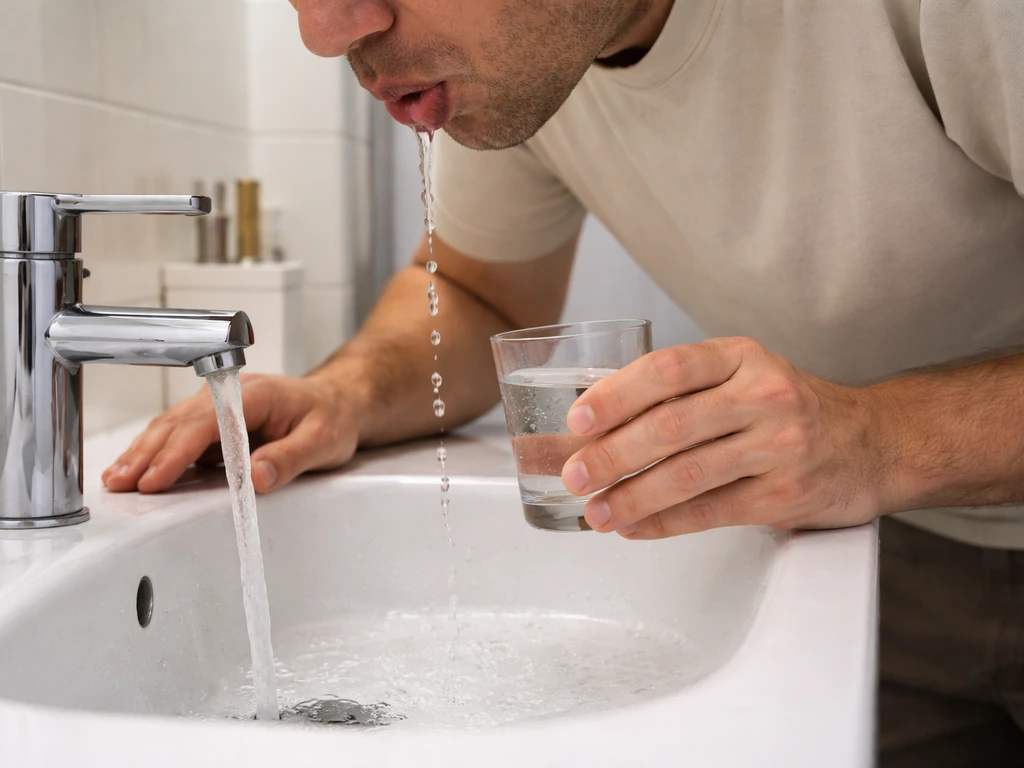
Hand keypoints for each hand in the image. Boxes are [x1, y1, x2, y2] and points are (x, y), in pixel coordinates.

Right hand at [102, 373, 358, 493]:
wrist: (339, 404)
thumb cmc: (331, 419)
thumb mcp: (324, 441)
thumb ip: (290, 458)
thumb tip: (255, 477)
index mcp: (256, 394)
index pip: (207, 422)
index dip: (178, 452)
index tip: (155, 479)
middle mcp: (231, 394)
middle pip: (179, 423)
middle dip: (146, 454)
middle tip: (121, 484)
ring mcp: (219, 405)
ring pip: (172, 427)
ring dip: (143, 453)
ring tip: (117, 480)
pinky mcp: (216, 421)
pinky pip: (180, 435)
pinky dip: (156, 453)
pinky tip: (138, 472)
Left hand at [559, 337, 895, 538]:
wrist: (874, 443)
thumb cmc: (787, 408)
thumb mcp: (740, 377)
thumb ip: (677, 394)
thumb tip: (586, 426)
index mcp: (740, 357)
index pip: (668, 369)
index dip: (616, 395)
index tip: (577, 420)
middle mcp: (762, 395)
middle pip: (671, 426)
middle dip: (611, 455)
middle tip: (572, 476)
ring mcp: (779, 445)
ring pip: (688, 475)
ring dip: (631, 498)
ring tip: (595, 512)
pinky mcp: (786, 494)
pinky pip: (711, 512)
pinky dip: (664, 523)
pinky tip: (633, 528)